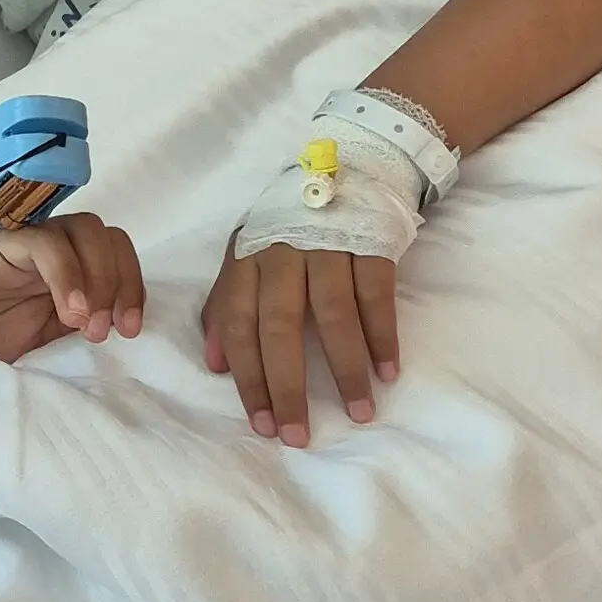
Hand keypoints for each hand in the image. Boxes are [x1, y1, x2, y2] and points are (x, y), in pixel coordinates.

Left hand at [202, 237, 399, 445]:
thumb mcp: (249, 256)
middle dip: (287, 386)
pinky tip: (387, 372)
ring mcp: (330, 245)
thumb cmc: (291, 226)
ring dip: (347, 369)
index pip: (240, 325)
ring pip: (334, 315)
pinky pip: (377, 296)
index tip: (261, 424)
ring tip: (360, 412)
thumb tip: (214, 364)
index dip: (249, 377)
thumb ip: (226, 306)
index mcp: (249, 259)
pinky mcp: (372, 242)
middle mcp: (285, 252)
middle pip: (280, 326)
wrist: (350, 166)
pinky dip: (383, 336)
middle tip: (298, 435)